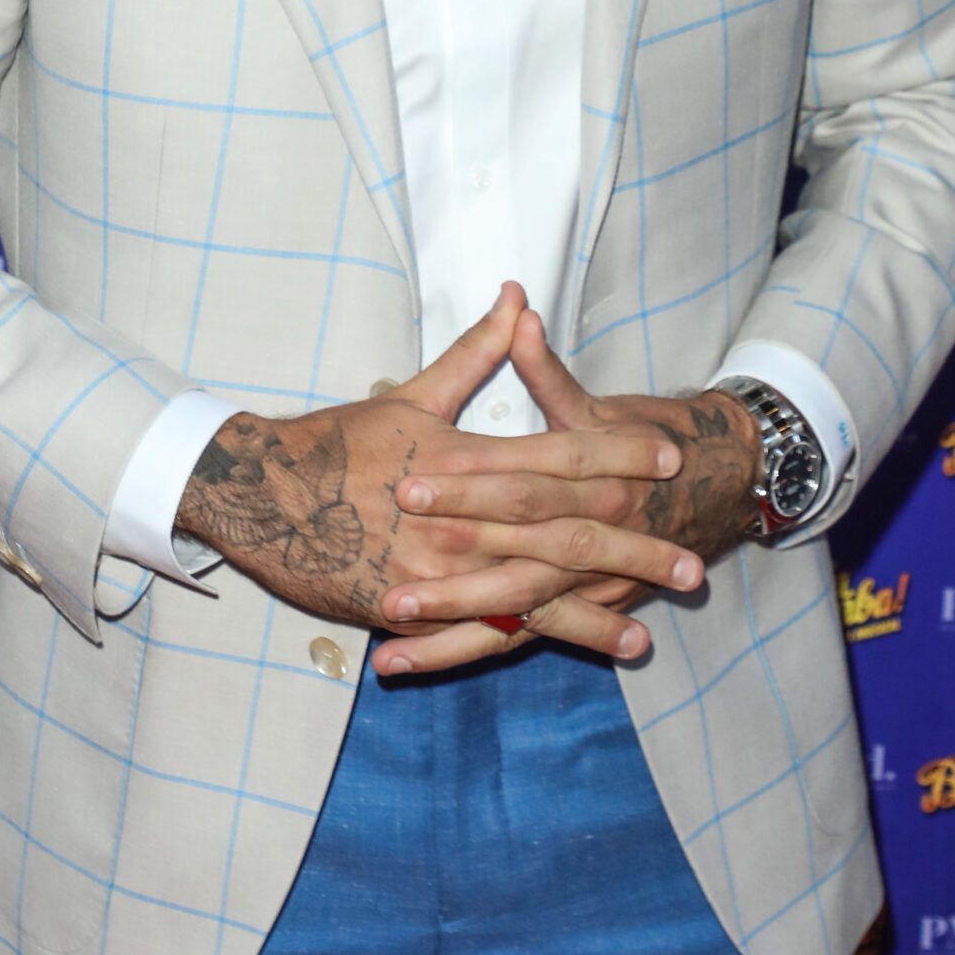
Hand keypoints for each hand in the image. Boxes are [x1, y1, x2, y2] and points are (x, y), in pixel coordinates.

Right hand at [175, 286, 699, 657]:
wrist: (263, 495)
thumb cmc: (341, 439)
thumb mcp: (413, 393)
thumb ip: (476, 351)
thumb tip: (517, 296)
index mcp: (466, 459)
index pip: (559, 455)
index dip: (618, 456)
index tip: (667, 460)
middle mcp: (461, 519)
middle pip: (562, 536)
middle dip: (630, 553)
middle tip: (691, 567)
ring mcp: (437, 571)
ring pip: (530, 599)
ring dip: (593, 618)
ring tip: (646, 638)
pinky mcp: (411, 611)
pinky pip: (479, 633)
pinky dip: (527, 645)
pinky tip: (567, 658)